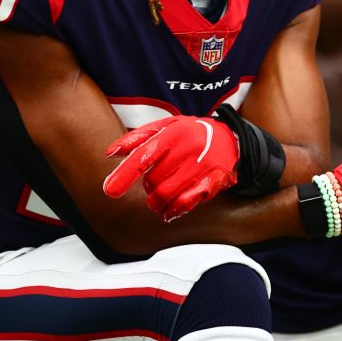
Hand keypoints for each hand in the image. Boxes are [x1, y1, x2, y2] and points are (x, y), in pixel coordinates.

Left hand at [102, 116, 238, 221]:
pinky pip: (188, 202)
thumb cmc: (191, 134)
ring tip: (157, 203)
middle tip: (151, 187)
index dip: (125, 174)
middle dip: (148, 189)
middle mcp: (187, 148)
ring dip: (156, 204)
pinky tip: (170, 213)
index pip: (143, 155)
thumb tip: (110, 153)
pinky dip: (174, 211)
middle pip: (153, 180)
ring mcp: (202, 165)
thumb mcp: (166, 127)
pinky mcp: (214, 180)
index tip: (110, 190)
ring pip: (167, 194)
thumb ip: (138, 138)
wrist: (231, 139)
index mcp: (172, 133)